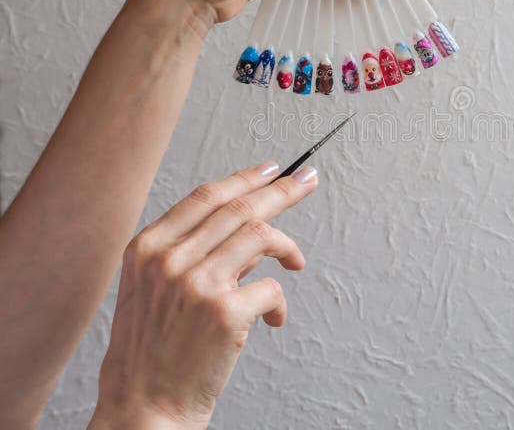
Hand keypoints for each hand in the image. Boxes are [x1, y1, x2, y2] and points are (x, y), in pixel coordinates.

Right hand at [88, 163, 317, 429]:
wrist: (144, 409)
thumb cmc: (150, 354)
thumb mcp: (149, 290)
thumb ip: (187, 253)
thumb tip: (244, 232)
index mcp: (147, 248)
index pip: (206, 197)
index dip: (245, 179)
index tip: (272, 170)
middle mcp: (170, 259)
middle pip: (240, 207)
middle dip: (281, 191)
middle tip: (307, 181)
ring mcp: (197, 283)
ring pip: (261, 236)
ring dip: (288, 248)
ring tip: (296, 262)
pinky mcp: (224, 312)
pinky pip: (271, 288)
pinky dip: (280, 303)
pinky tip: (274, 318)